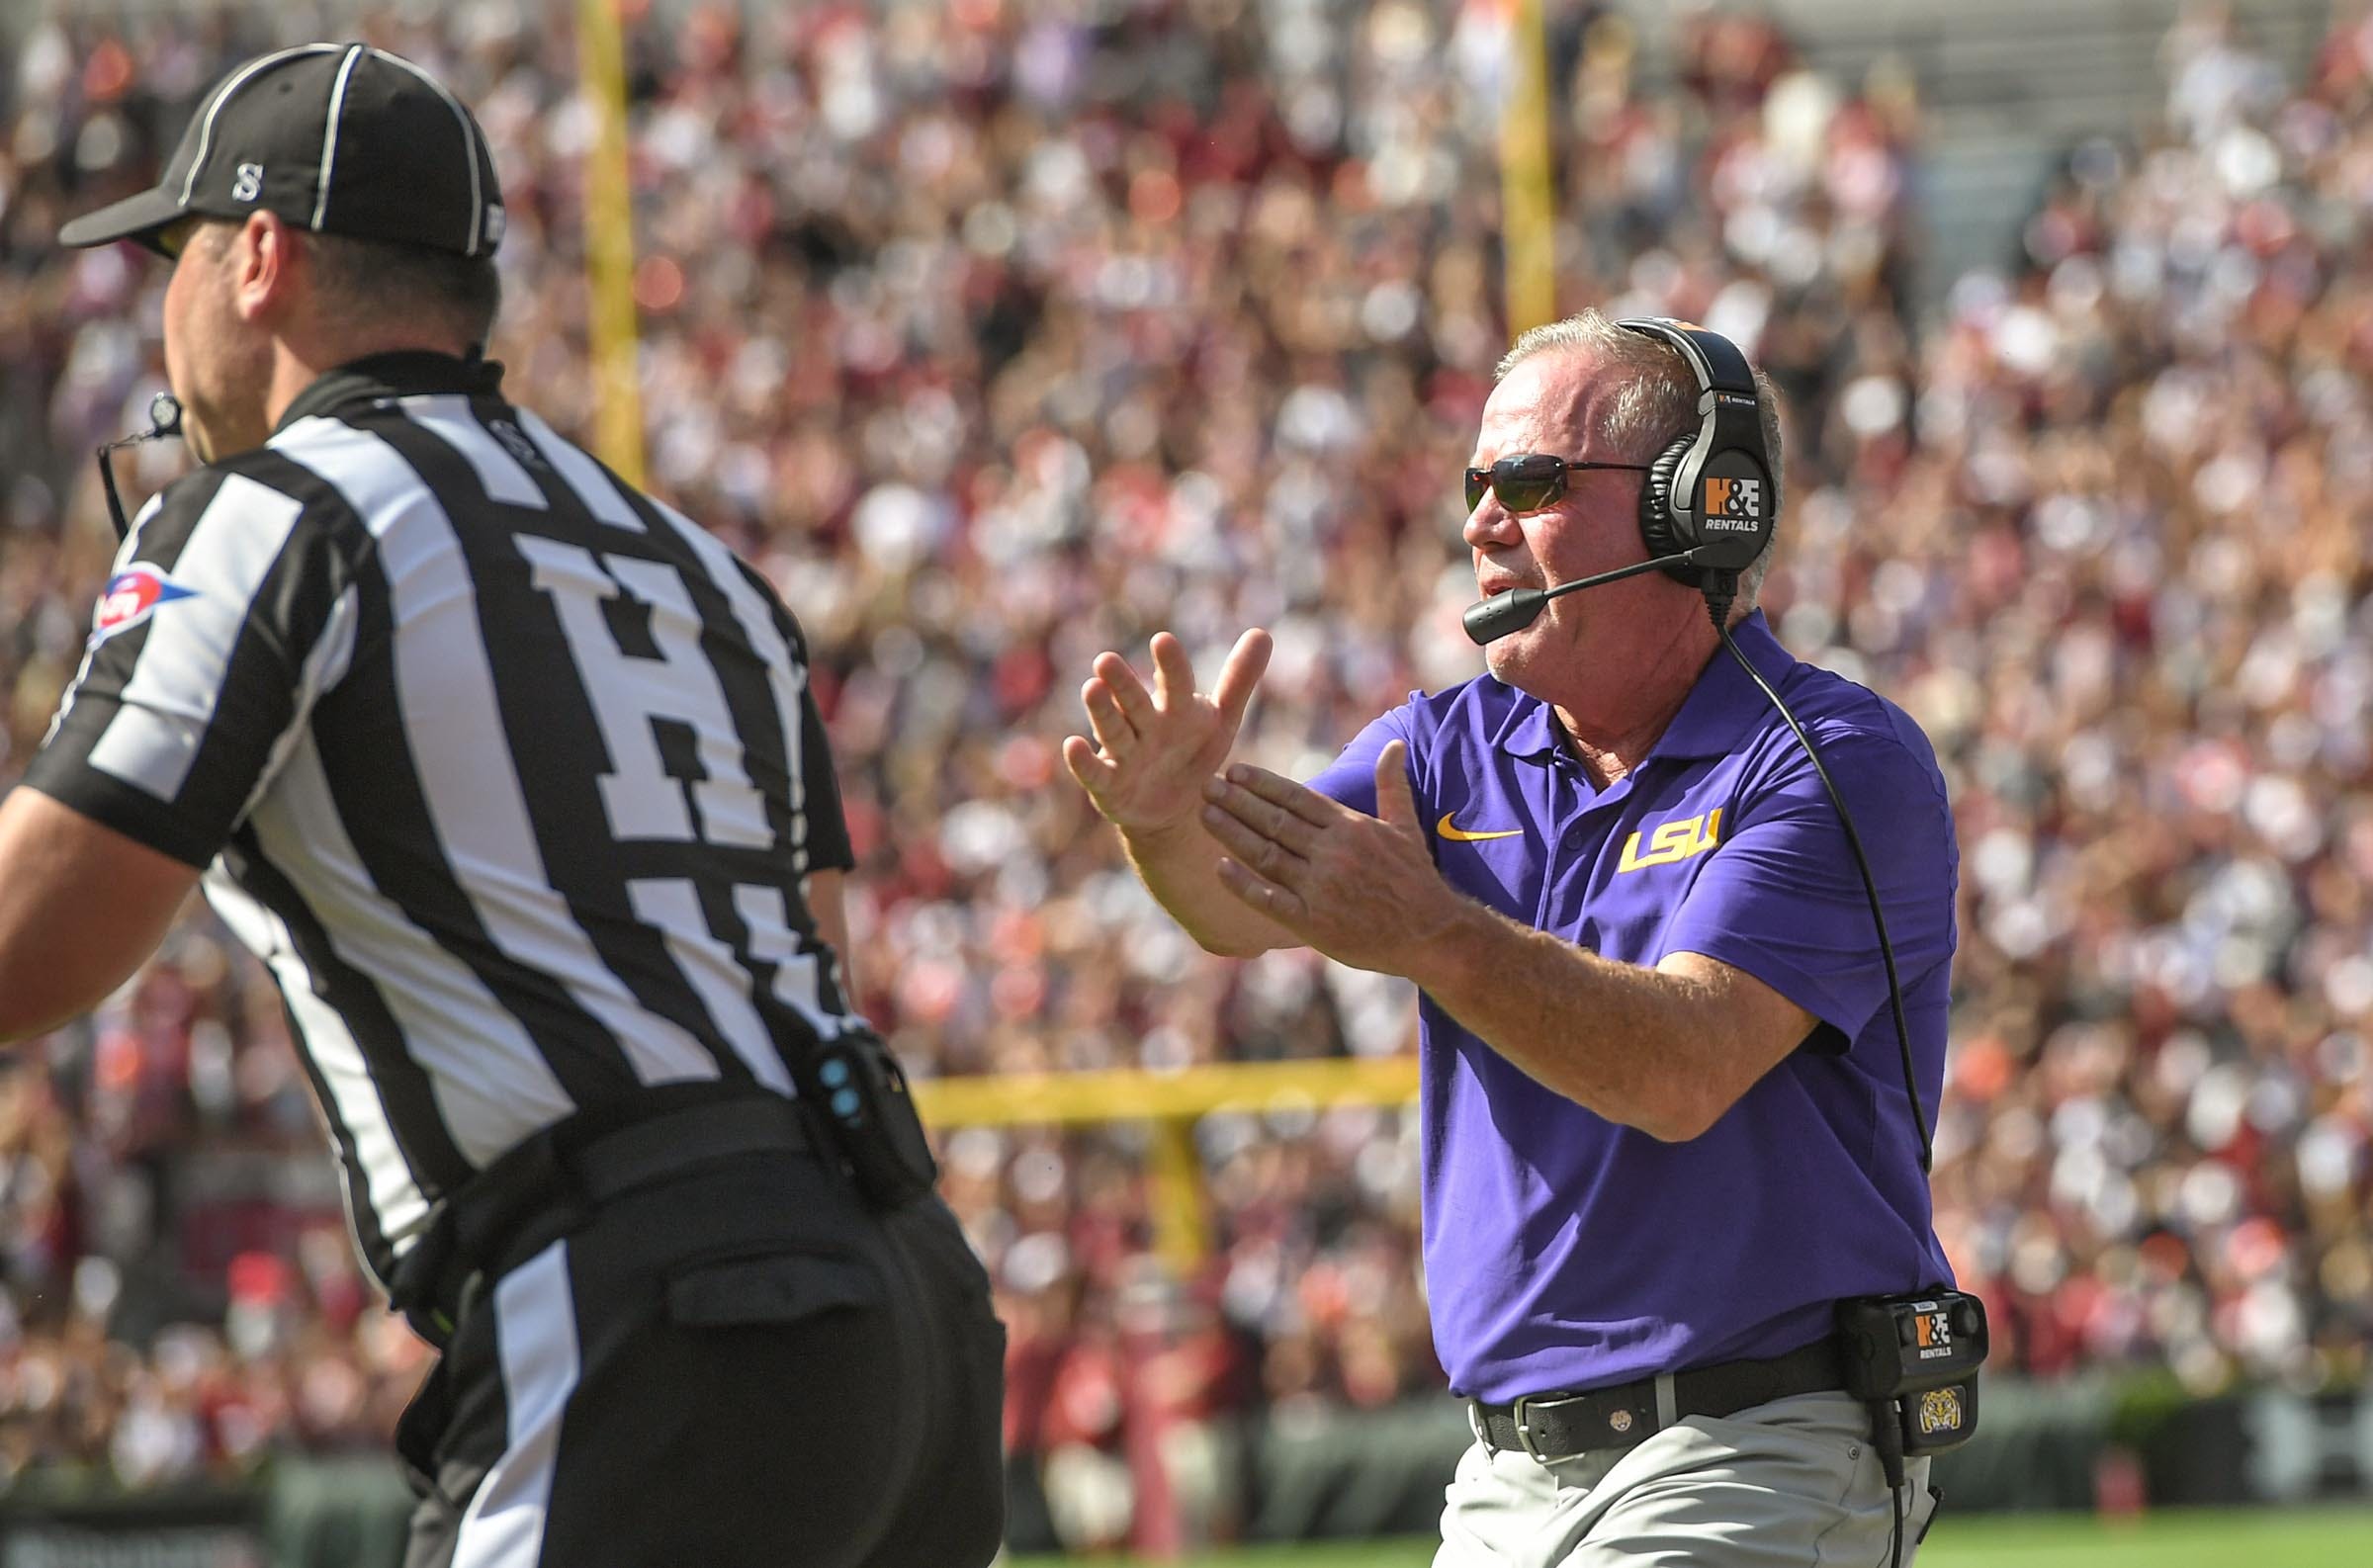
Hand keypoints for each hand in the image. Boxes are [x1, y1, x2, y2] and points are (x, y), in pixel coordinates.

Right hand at [1063, 629, 1271, 836]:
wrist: (1173, 807)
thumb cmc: (1194, 752)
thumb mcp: (1221, 720)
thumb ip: (1238, 680)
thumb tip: (1263, 632)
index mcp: (1175, 707)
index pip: (1174, 683)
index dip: (1170, 665)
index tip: (1164, 641)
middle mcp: (1145, 725)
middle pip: (1134, 701)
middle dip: (1122, 683)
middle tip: (1106, 659)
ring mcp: (1124, 753)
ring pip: (1112, 730)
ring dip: (1101, 711)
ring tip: (1091, 688)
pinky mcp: (1108, 784)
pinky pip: (1094, 772)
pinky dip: (1082, 761)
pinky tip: (1072, 745)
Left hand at [1198, 740, 1463, 975]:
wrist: (1431, 934)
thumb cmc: (1416, 880)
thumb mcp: (1406, 827)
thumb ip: (1393, 785)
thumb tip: (1394, 745)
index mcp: (1350, 827)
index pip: (1296, 797)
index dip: (1262, 783)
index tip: (1234, 771)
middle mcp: (1332, 853)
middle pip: (1274, 821)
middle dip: (1237, 801)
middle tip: (1206, 784)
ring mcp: (1321, 888)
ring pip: (1267, 854)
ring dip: (1232, 832)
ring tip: (1205, 814)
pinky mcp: (1314, 923)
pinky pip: (1271, 900)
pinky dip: (1244, 884)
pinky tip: (1220, 868)